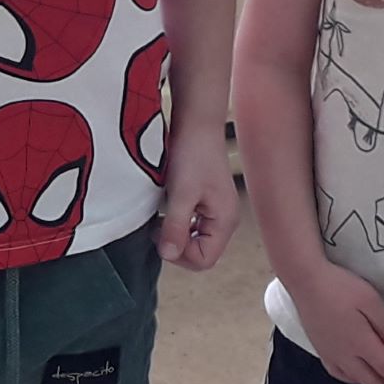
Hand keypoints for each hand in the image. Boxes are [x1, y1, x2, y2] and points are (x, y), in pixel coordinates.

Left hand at [154, 119, 240, 271]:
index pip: (203, 260)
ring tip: (161, 215)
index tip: (161, 234)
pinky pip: (190, 225)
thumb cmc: (193, 154)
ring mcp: (215, 211)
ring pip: (193, 239)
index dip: (179, 255)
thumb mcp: (181, 193)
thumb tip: (167, 254)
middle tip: (158, 226)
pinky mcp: (205, 202)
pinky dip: (176, 222)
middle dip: (176, 245)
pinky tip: (166, 207)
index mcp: (224, 221)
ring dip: (174, 233)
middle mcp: (224, 220)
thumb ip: (175, 226)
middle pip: (199, 253)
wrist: (196, 124)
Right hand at [294, 263, 383, 383]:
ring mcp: (331, 355)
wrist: (304, 281)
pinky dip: (354, 379)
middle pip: (373, 381)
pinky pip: (340, 374)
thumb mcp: (369, 299)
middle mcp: (345, 355)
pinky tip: (358, 374)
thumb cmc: (338, 287)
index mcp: (360, 343)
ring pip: (357, 380)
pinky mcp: (321, 350)